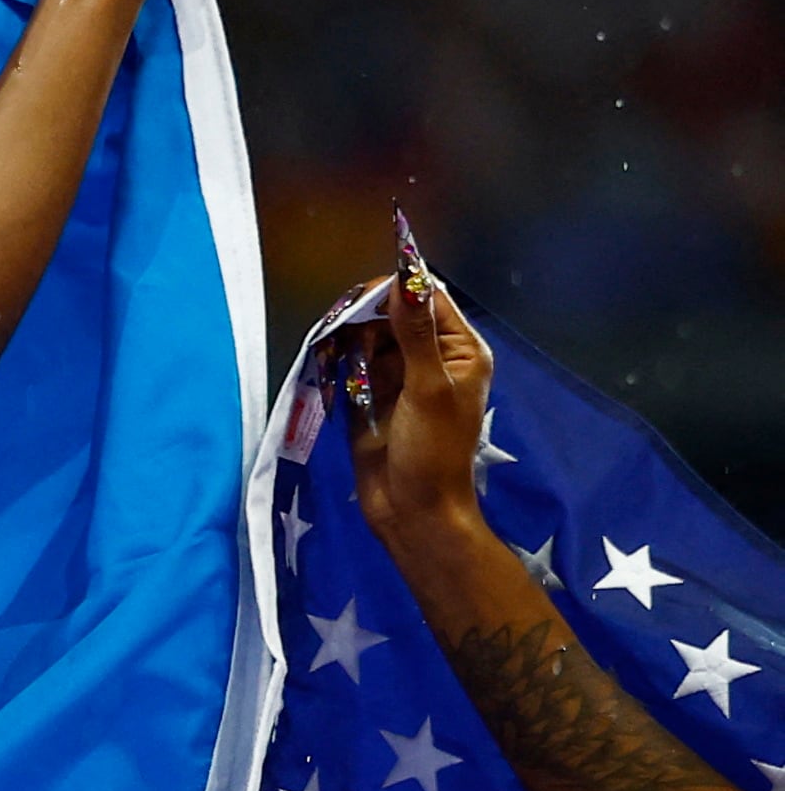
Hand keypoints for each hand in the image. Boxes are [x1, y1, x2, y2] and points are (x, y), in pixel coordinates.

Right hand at [340, 272, 494, 556]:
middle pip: (393, 313)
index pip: (428, 298)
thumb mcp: (426, 388)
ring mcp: (400, 375)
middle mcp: (431, 356)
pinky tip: (332, 372)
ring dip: (349, 341)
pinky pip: (354, 362)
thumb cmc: (431, 452)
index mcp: (459, 350)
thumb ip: (414, 333)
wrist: (412, 510)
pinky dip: (340, 361)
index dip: (395, 289)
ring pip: (368, 335)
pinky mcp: (372, 394)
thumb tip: (406, 280)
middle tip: (343, 336)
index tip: (359, 298)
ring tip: (341, 362)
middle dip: (364, 317)